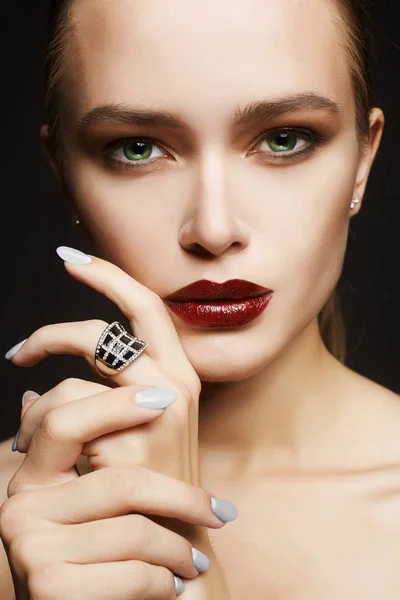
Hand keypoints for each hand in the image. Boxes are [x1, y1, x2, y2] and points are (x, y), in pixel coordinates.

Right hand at [1, 392, 231, 597]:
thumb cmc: (108, 553)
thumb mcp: (102, 500)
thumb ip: (99, 440)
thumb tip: (122, 386)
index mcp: (33, 476)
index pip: (65, 419)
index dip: (116, 405)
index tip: (165, 401)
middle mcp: (20, 506)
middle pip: (120, 481)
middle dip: (181, 501)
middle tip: (218, 512)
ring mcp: (29, 547)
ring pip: (135, 530)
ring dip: (177, 552)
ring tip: (193, 563)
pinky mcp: (48, 587)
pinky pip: (131, 572)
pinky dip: (162, 582)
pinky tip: (172, 587)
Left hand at [2, 252, 235, 597]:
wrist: (175, 545)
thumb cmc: (153, 482)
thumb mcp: (137, 428)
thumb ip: (96, 397)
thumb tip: (34, 386)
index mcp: (179, 373)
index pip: (144, 307)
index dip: (107, 276)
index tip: (71, 257)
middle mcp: (174, 386)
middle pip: (100, 335)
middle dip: (50, 335)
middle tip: (18, 354)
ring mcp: (153, 417)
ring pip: (71, 384)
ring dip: (35, 407)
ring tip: (22, 435)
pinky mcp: (129, 450)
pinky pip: (61, 423)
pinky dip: (37, 434)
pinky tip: (33, 458)